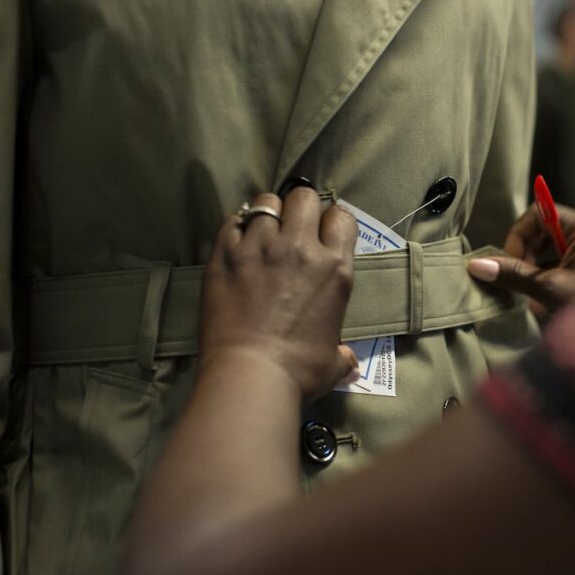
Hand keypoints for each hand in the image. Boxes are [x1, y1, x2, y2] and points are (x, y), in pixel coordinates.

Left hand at [199, 188, 358, 396]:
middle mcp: (300, 248)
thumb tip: (350, 365)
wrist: (251, 377)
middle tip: (291, 230)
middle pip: (303, 197)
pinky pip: (232, 222)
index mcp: (335, 268)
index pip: (341, 217)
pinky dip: (235, 228)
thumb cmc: (300, 372)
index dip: (332, 223)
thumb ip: (343, 354)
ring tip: (261, 234)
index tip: (324, 236)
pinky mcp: (225, 255)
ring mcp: (260, 247)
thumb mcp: (333, 361)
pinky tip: (236, 244)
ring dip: (266, 215)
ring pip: (266, 202)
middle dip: (300, 208)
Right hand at [467, 204, 574, 317]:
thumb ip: (513, 274)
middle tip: (517, 281)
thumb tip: (475, 265)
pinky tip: (541, 299)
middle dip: (525, 254)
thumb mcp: (549, 288)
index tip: (511, 263)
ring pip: (551, 250)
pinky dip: (546, 277)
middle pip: (545, 231)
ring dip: (534, 267)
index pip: (540, 213)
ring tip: (528, 292)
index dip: (519, 236)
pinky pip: (561, 265)